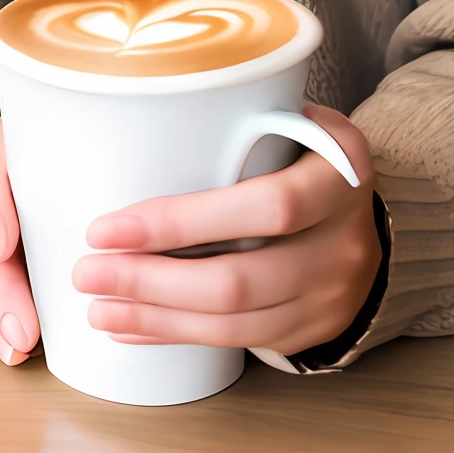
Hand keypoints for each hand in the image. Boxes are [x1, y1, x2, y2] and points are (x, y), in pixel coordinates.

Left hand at [73, 105, 380, 357]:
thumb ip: (243, 114)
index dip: (183, 223)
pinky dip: (177, 335)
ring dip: (155, 317)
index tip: (110, 227)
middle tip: (86, 271)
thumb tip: (147, 108)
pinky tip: (132, 327)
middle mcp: (343, 239)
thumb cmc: (307, 154)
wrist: (367, 216)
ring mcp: (329, 294)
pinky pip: (236, 344)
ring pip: (233, 322)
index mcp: (339, 171)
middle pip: (239, 279)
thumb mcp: (296, 118)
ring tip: (97, 305)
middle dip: (151, 280)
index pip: (266, 206)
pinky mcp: (310, 330)